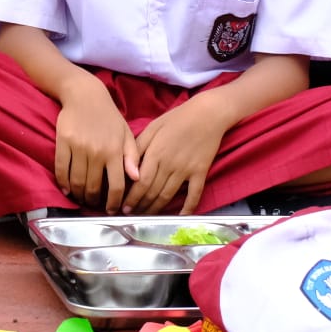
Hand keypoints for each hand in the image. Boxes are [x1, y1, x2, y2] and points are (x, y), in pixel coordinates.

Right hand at [53, 75, 139, 213]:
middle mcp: (97, 151)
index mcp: (115, 151)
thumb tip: (136, 179)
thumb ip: (132, 157)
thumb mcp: (126, 134)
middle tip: (94, 205)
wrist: (85, 95)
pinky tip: (66, 189)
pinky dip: (63, 183)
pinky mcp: (63, 142)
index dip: (114, 202)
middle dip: (94, 201)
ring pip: (77, 181)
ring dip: (79, 195)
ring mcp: (79, 147)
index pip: (116, 185)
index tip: (113, 210)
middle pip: (94, 187)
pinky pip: (62, 169)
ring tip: (81, 198)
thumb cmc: (109, 117)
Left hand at [125, 98, 223, 214]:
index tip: (123, 207)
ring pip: (168, 195)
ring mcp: (186, 169)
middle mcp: (169, 164)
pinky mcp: (200, 172)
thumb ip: (138, 147)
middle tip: (132, 215)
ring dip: (156, 209)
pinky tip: (180, 217)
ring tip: (147, 216)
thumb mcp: (152, 127)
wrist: (207, 114)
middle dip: (140, 206)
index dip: (131, 197)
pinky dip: (187, 207)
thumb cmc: (176, 118)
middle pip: (152, 192)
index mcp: (155, 153)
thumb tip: (126, 167)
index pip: (140, 182)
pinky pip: (194, 194)